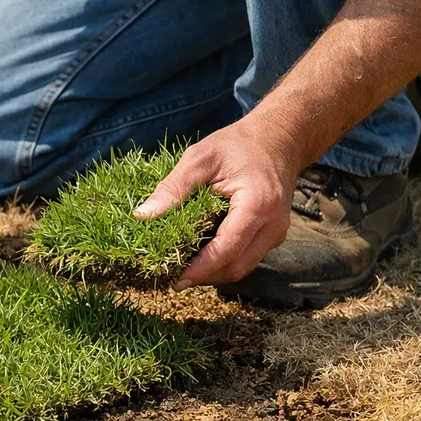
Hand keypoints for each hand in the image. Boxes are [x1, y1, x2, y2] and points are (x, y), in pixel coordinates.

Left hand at [133, 119, 303, 287]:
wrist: (278, 139)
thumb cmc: (237, 145)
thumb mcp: (199, 158)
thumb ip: (172, 188)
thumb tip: (142, 215)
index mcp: (257, 205)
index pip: (227, 250)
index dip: (200, 270)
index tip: (174, 280)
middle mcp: (273, 225)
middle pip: (236, 267)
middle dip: (204, 277)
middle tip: (172, 277)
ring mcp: (277, 233)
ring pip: (243, 267)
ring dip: (213, 273)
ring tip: (183, 269)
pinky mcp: (273, 235)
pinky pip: (247, 257)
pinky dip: (224, 262)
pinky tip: (200, 256)